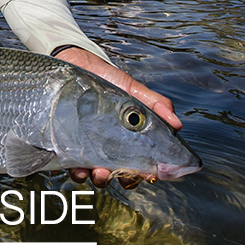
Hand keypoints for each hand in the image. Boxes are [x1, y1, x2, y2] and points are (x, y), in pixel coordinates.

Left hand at [53, 47, 181, 187]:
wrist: (75, 65)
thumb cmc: (106, 80)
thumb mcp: (132, 89)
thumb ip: (155, 104)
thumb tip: (177, 124)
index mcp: (126, 139)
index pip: (139, 164)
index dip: (145, 173)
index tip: (149, 175)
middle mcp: (107, 147)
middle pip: (118, 174)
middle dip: (121, 178)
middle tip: (119, 174)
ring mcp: (87, 147)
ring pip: (95, 174)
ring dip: (99, 178)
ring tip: (98, 171)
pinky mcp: (67, 144)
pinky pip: (71, 165)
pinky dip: (76, 171)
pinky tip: (77, 167)